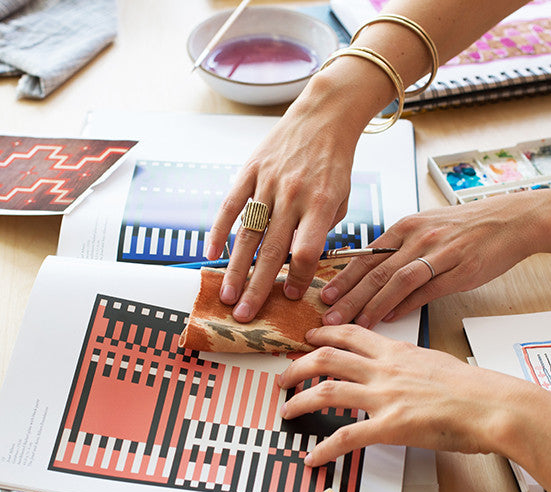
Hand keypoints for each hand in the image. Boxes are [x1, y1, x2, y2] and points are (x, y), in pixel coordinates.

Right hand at [205, 75, 372, 322]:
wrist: (323, 116)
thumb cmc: (334, 162)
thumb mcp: (341, 199)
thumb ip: (320, 230)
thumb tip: (297, 265)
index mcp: (321, 204)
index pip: (305, 252)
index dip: (298, 278)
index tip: (291, 296)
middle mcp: (293, 194)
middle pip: (272, 250)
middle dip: (258, 287)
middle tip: (246, 315)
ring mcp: (268, 182)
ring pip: (248, 234)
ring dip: (236, 269)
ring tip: (227, 296)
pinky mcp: (249, 171)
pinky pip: (231, 206)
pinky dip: (219, 231)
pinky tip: (210, 254)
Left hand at [278, 325, 534, 465]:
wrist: (494, 405)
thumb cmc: (477, 389)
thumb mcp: (438, 362)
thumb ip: (414, 364)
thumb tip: (407, 369)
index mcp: (398, 351)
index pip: (351, 334)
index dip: (324, 334)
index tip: (310, 337)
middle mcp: (385, 368)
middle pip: (327, 356)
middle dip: (299, 364)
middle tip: (285, 375)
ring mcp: (385, 395)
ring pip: (327, 390)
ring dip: (300, 399)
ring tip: (287, 409)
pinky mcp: (390, 425)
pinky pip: (347, 436)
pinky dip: (325, 448)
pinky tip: (314, 456)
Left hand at [320, 193, 542, 327]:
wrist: (511, 220)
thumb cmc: (467, 227)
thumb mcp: (427, 228)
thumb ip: (399, 250)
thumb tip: (372, 276)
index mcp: (405, 226)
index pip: (365, 255)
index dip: (342, 278)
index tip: (323, 295)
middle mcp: (417, 237)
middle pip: (374, 270)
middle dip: (347, 296)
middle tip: (327, 316)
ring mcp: (438, 253)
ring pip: (396, 281)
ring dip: (371, 305)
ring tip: (354, 323)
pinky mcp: (459, 270)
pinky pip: (426, 289)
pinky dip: (405, 305)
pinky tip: (390, 318)